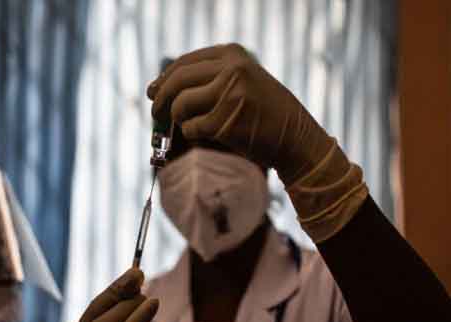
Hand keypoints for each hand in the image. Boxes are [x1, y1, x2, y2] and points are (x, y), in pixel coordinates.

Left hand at [148, 44, 367, 242]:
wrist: (296, 139)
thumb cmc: (266, 113)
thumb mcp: (243, 80)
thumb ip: (210, 77)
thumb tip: (161, 87)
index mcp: (232, 54)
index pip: (184, 62)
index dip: (164, 78)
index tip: (154, 91)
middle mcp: (231, 69)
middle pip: (177, 80)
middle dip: (161, 98)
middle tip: (156, 112)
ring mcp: (229, 94)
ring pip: (181, 103)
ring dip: (177, 118)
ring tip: (184, 125)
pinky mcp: (225, 121)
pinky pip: (191, 127)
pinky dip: (191, 134)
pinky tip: (202, 135)